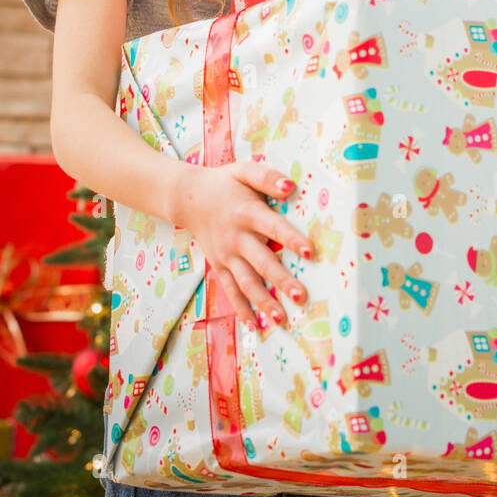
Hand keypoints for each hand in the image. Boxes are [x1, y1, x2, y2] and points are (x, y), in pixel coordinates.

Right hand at [169, 161, 311, 328]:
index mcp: (247, 213)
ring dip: (264, 301)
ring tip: (281, 318)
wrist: (187, 198)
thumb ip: (267, 177)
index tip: (310, 252)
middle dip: (281, 280)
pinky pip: (231, 290)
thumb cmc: (224, 184)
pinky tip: (254, 325)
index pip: (273, 227)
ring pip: (246, 282)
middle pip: (261, 262)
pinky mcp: (219, 266)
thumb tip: (291, 186)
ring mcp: (226, 255)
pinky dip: (241, 308)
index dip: (291, 239)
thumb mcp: (243, 171)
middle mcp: (236, 238)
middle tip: (301, 296)